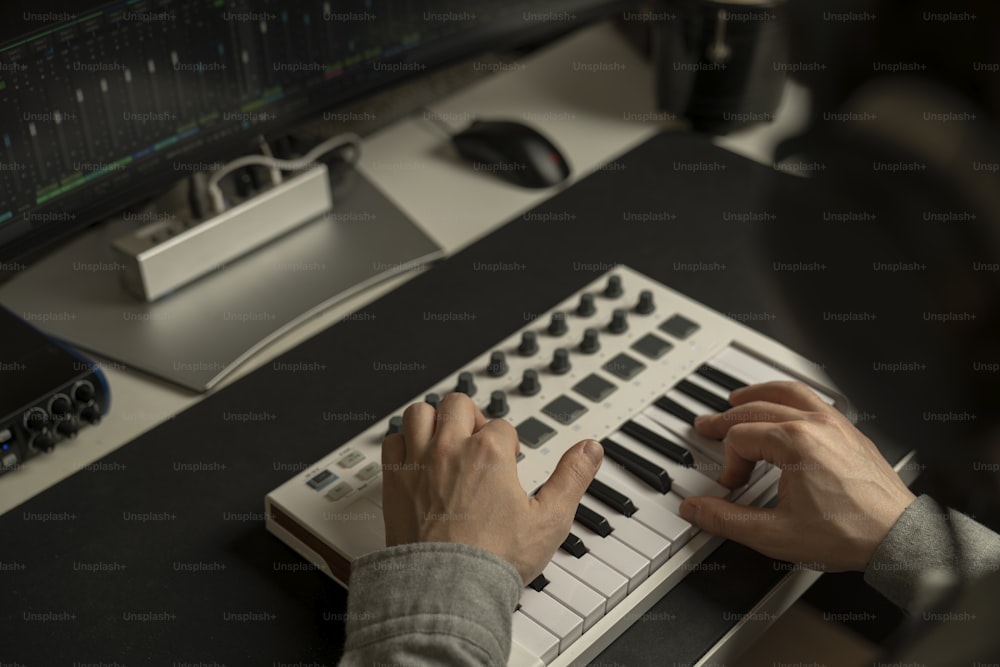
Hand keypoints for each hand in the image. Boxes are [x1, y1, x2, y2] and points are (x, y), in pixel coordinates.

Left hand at [381, 392, 603, 583]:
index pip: (502, 425)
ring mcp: (418, 463)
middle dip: (472, 417)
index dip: (509, 443)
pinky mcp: (394, 481)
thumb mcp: (550, 520)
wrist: (448, 588)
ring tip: (446, 440)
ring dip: (434, 420)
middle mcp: (450, 449)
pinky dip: (403, 444)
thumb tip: (590, 450)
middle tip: (478, 441)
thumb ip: (572, 478)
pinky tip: (417, 459)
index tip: (509, 463)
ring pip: (420, 413)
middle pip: (459, 404)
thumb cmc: (495, 559)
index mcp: (490, 452)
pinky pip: (391, 442)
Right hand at [679, 381, 916, 571]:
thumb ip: (727, 520)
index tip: (733, 487)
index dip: (728, 464)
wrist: (897, 537)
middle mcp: (815, 424)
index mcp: (795, 443)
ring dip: (757, 393)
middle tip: (705, 426)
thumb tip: (695, 509)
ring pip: (787, 392)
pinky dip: (788, 397)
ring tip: (736, 398)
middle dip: (726, 420)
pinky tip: (783, 407)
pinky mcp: (850, 431)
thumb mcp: (775, 534)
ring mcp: (836, 424)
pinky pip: (813, 399)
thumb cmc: (849, 533)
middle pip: (756, 408)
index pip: (740, 438)